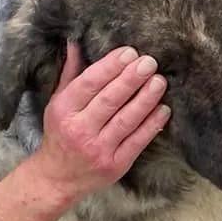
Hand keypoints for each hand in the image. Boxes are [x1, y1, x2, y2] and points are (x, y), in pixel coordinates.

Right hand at [34, 43, 169, 203]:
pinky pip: (137, 141)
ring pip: (126, 120)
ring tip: (160, 81)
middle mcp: (79, 130)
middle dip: (131, 79)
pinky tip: (163, 109)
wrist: (58, 178)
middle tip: (150, 62)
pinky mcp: (115, 165)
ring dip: (145, 99)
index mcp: (64, 110)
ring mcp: (98, 149)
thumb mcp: (57, 103)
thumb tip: (76, 42)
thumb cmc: (60, 134)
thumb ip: (70, 73)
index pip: (89, 84)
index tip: (129, 52)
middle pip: (109, 100)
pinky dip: (152, 124)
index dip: (111, 66)